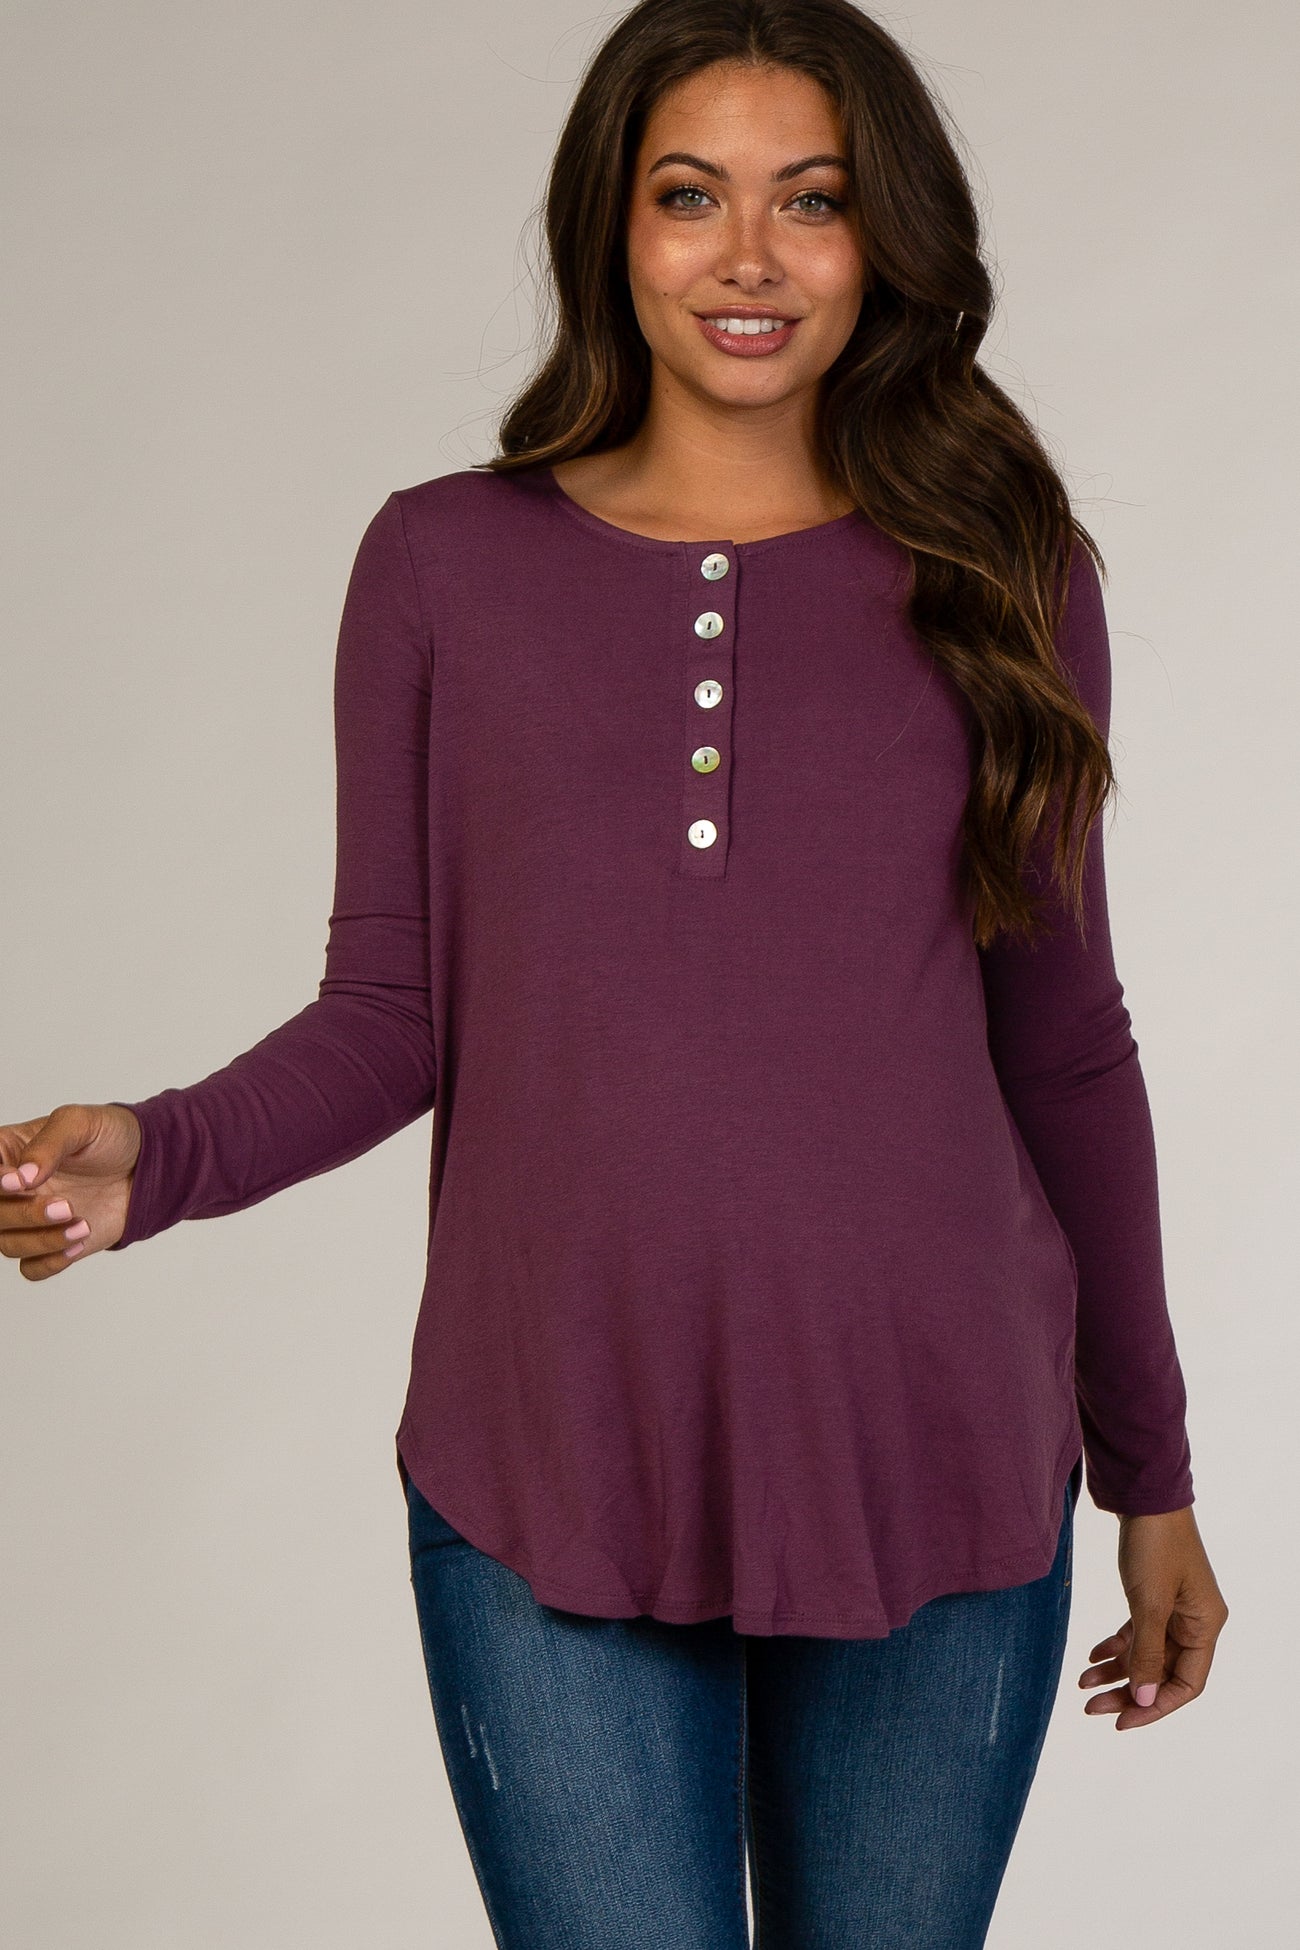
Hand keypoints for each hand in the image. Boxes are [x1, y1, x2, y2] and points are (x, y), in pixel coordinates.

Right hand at [0, 1104, 141, 1280]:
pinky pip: (32, 1267)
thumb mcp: (81, 1123)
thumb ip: (49, 1144)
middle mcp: (11, 1190)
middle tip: (64, 1206)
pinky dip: (50, 1261)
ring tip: (82, 1225)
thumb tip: (22, 1175)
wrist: (146, 1164)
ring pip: (8, 1245)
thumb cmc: (109, 1136)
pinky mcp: (50, 1243)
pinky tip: (78, 1243)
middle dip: (23, 1215)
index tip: (17, 1183)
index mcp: (7, 1153)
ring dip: (42, 1240)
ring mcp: (29, 1219)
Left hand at [1079, 1504, 1227, 1729]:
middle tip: (1091, 1707)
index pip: (1187, 1684)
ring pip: (1146, 1653)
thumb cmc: (1153, 1544)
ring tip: (1082, 1685)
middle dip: (1128, 1691)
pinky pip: (1136, 1632)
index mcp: (1205, 1625)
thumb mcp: (1148, 1603)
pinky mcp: (1153, 1594)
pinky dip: (1115, 1645)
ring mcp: (1173, 1607)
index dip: (1155, 1706)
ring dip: (1117, 1670)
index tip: (1121, 1721)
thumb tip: (1145, 1698)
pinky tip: (1091, 1656)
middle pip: (1163, 1672)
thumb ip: (1147, 1653)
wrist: (1142, 1492)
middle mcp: (1194, 1620)